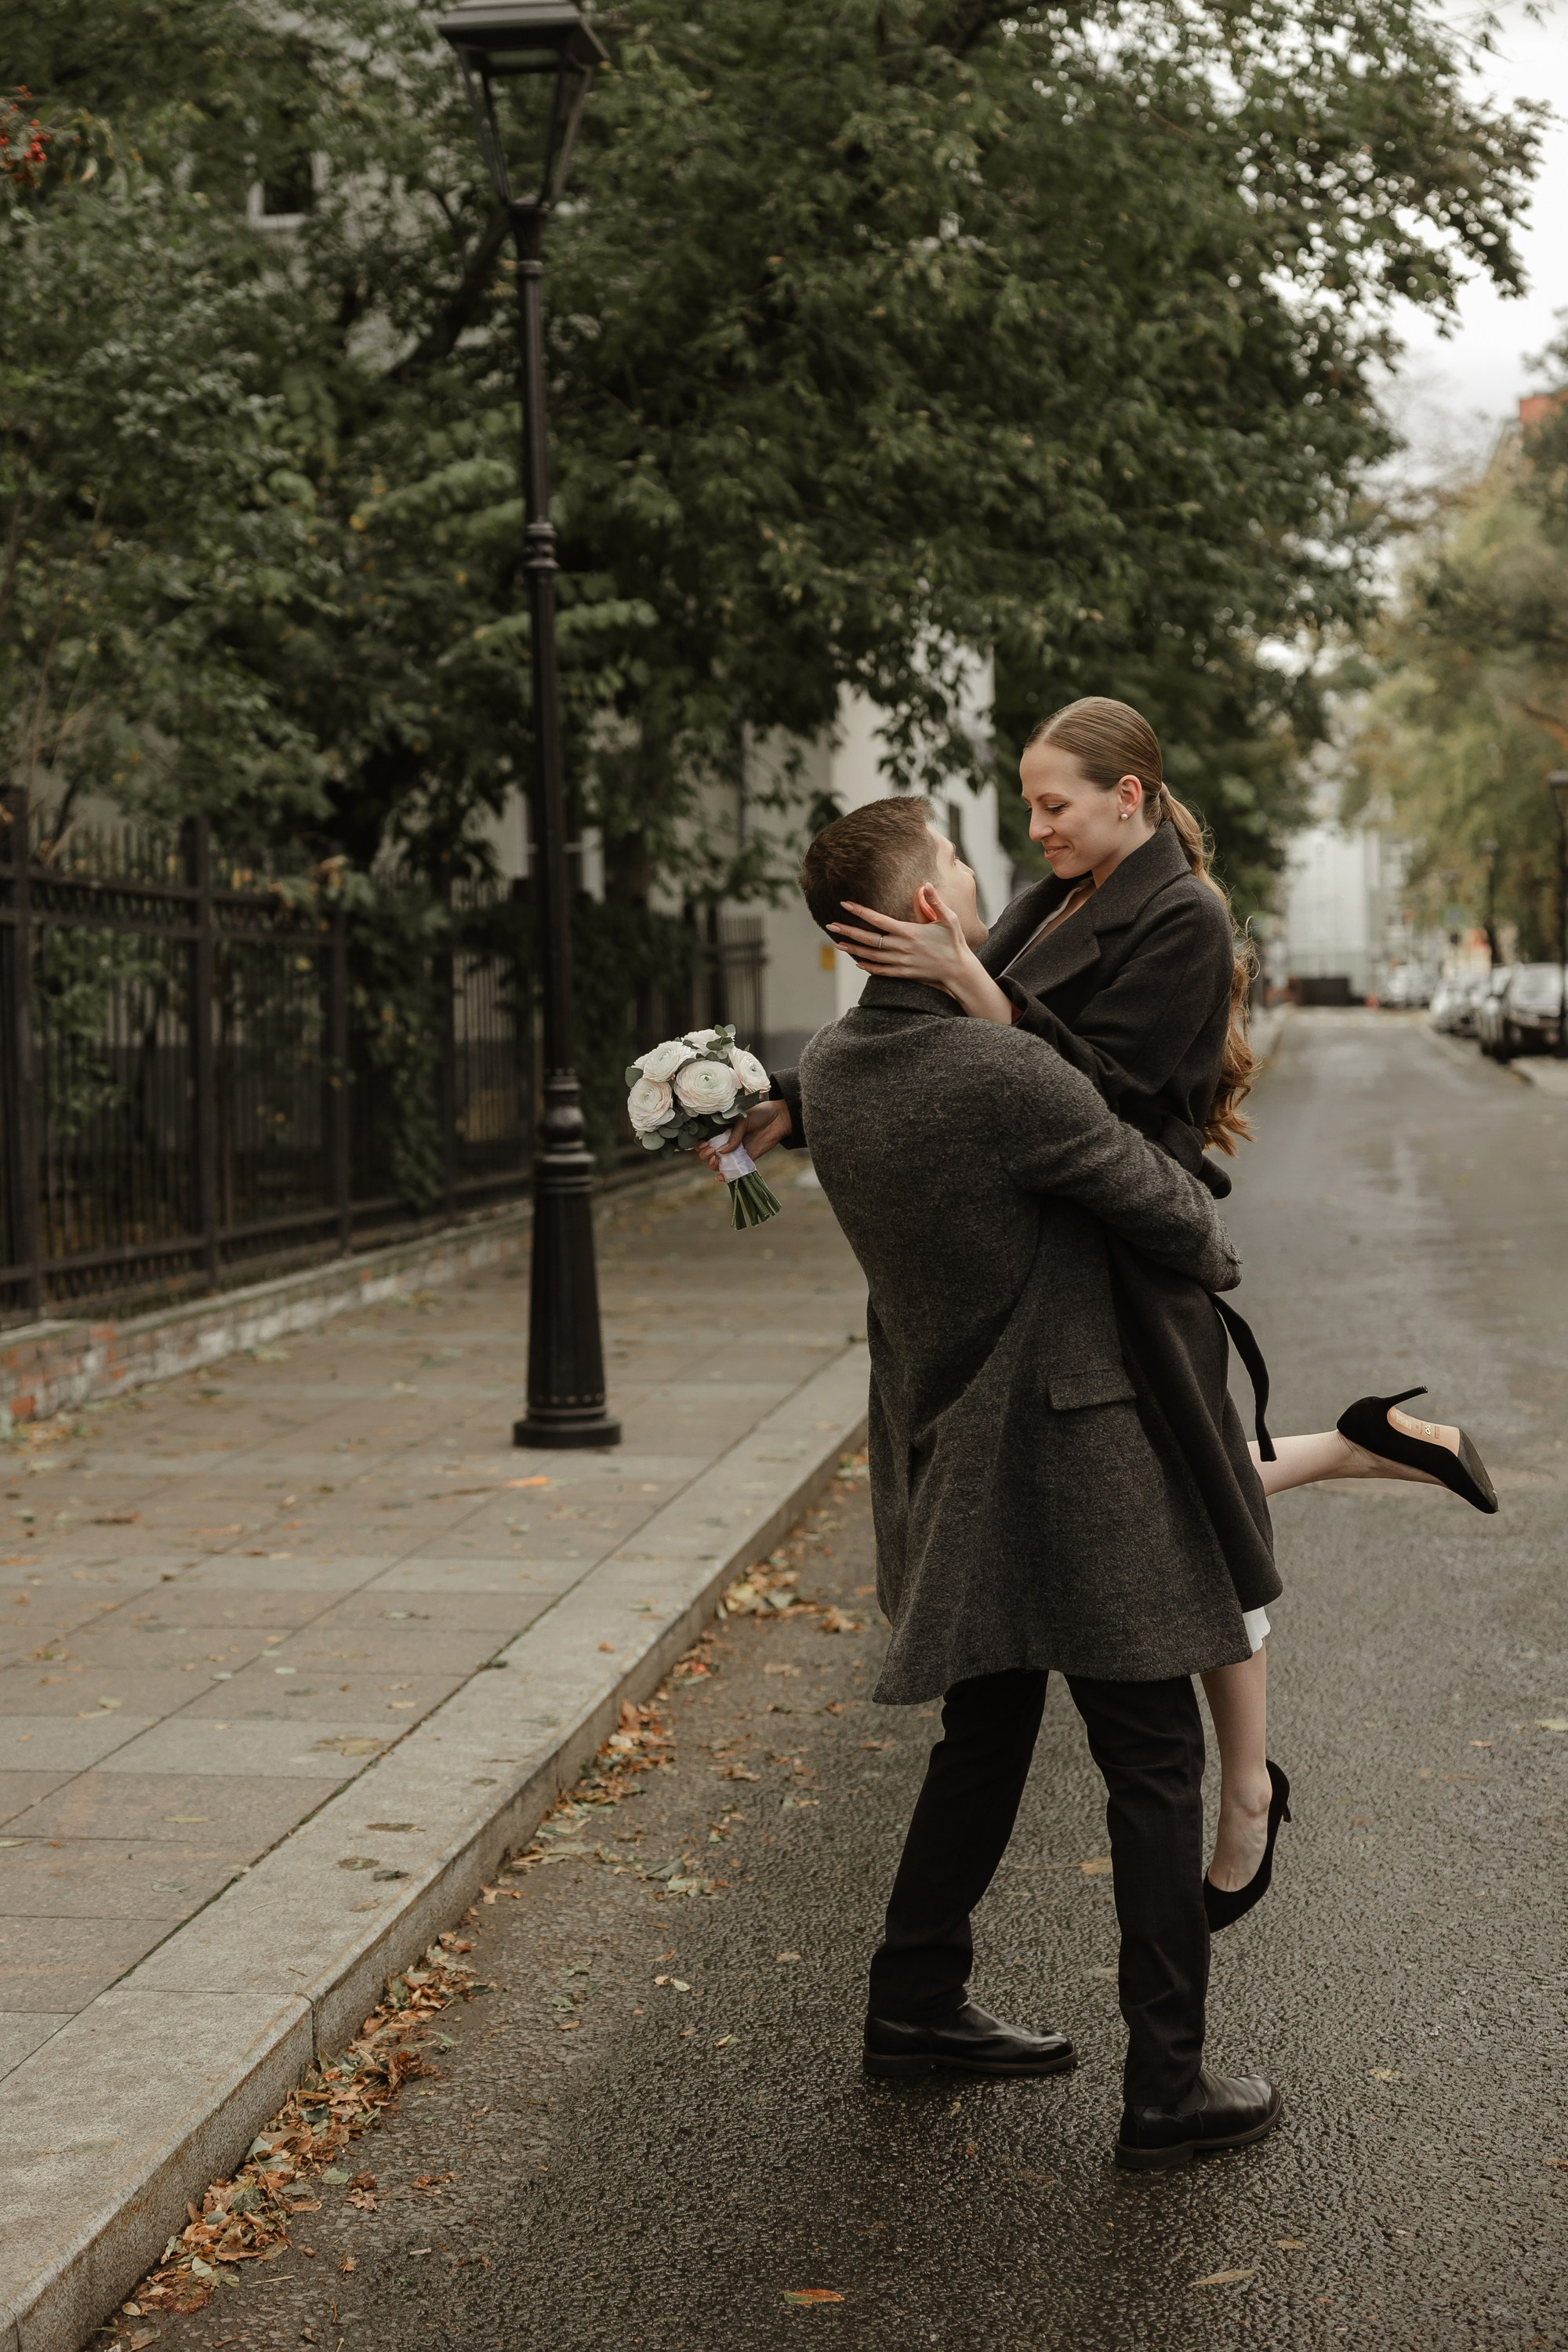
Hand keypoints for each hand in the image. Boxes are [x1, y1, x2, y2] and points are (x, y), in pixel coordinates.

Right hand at [696, 1095, 792, 1177]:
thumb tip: (721, 1152)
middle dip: (705, 1155)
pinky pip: (736, 1170)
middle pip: (710, 1154)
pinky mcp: (748, 1159)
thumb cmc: (759, 1114)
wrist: (779, 1118)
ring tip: (715, 1160)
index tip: (703, 1144)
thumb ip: (733, 1136)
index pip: (707, 1140)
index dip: (701, 1145)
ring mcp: (737, 1152)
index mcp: (723, 1130)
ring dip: (713, 1165)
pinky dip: (727, 1175)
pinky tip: (721, 1176)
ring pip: (720, 1164)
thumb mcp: (742, 1121)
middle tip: (710, 1151)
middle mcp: (728, 1142)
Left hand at [829, 888, 1014, 1023]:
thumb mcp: (949, 919)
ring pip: (871, 956)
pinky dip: (868, 966)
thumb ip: (935, 902)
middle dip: (848, 932)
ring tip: (837, 944)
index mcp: (909, 932)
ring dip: (853, 949)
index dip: (861, 912)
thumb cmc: (954, 942)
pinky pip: (881, 971)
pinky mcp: (903, 973)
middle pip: (869, 939)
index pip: (879, 920)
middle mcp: (901, 947)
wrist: (958, 970)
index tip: (846, 904)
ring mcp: (900, 962)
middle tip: (831, 925)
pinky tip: (858, 962)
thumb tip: (926, 884)